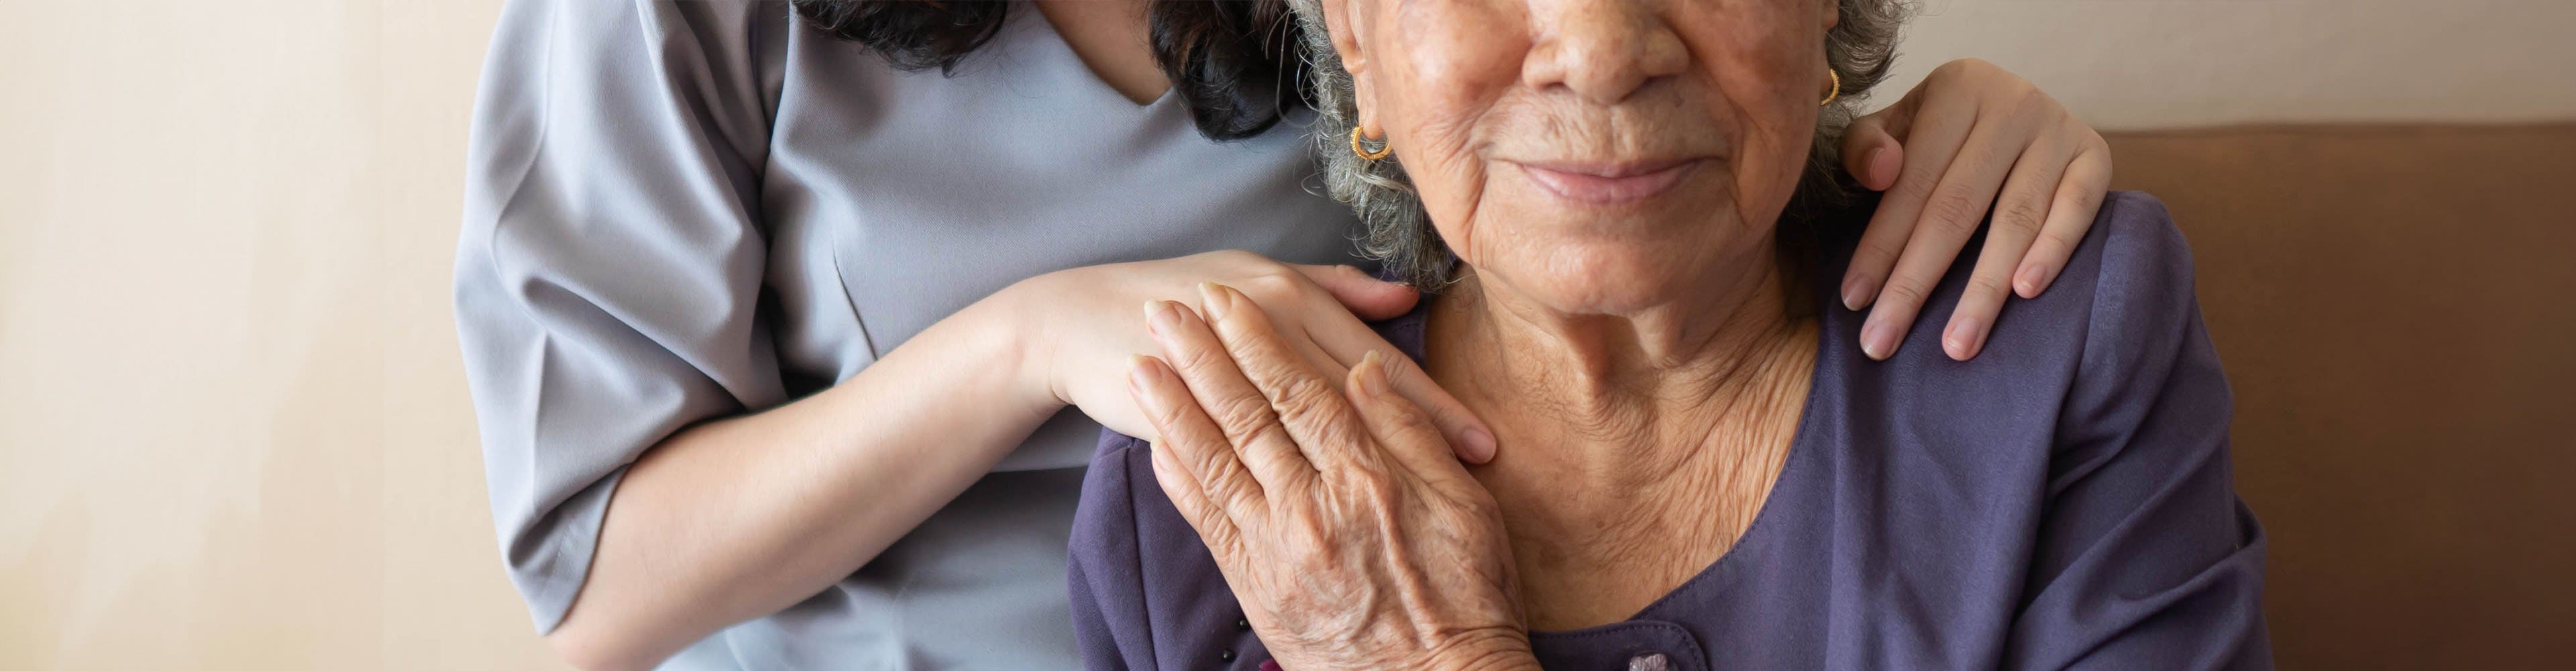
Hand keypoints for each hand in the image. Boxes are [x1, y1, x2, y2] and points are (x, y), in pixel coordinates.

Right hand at [1013, 250, 1496, 461]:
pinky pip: (1250, 456)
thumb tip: (1404, 298)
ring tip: (1415, 504)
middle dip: (1421, 432)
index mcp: (1289, 293)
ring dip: (1365, 463)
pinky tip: (1320, 510)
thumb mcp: (1262, 277)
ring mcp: (1227, 370)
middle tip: (1475, 469)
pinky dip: (1290, 484)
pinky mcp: (1192, 409)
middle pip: (1361, 389)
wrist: (1086, 317)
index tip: (1481, 439)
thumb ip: (1334, 289)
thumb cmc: (1185, 295)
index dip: (1432, 401)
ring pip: (1312, 421)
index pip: (1378, 358)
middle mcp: (1266, 325)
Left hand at [1126, 283, 1535, 670]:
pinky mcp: (1255, 584)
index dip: (1259, 339)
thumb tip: (1368, 369)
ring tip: (1140, 362)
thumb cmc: (1467, 596)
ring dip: (1174, 406)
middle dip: (1202, 356)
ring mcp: (1277, 546)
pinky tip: (1156, 442)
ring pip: (1215, 460)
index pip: (1301, 388)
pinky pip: (1207, 520)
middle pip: (1247, 414)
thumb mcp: (1463, 505)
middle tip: (1163, 310)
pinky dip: (1179, 477)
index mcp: (1367, 476)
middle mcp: (1313, 506)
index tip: (1226, 299)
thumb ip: (1410, 432)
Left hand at [1838, 58, 2113, 360]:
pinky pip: (2077, 209)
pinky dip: (2053, 250)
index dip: (1880, 245)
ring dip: (1984, 289)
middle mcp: (2012, 101)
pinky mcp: (2096, 156)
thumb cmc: (1941, 134)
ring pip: (2016, 218)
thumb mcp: (1896, 127)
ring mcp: (2059, 128)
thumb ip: (1865, 148)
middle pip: (1957, 207)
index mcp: (1957, 87)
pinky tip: (2025, 292)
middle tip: (1884, 342)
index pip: (1911, 181)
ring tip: (1957, 344)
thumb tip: (1881, 173)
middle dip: (1916, 282)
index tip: (1853, 302)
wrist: (2017, 109)